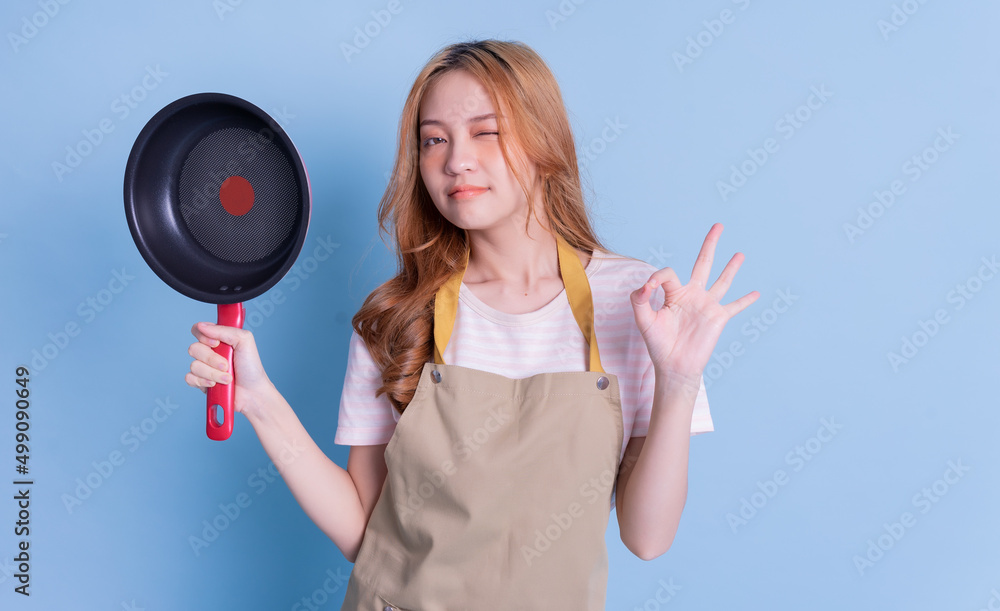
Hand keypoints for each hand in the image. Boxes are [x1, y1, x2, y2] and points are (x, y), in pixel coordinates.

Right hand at [185, 322, 273, 419]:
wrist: (253, 393)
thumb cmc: (251, 367)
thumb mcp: (244, 341)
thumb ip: (224, 330)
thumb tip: (202, 326)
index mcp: (218, 340)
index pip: (198, 330)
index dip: (203, 336)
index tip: (216, 344)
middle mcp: (209, 352)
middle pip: (194, 348)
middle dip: (211, 359)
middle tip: (226, 365)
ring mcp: (204, 368)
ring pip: (194, 365)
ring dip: (213, 373)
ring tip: (227, 378)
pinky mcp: (201, 382)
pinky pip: (190, 378)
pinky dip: (203, 382)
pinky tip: (214, 384)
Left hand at [629, 223, 758, 386]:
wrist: (674, 366)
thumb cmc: (657, 344)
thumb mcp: (643, 320)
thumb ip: (639, 299)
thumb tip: (647, 283)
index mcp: (673, 293)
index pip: (668, 273)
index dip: (657, 277)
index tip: (649, 287)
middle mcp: (692, 295)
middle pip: (703, 263)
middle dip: (710, 244)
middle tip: (718, 226)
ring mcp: (707, 305)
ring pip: (722, 281)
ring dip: (731, 267)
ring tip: (739, 253)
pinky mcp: (719, 318)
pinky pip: (735, 306)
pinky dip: (746, 300)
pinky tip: (757, 293)